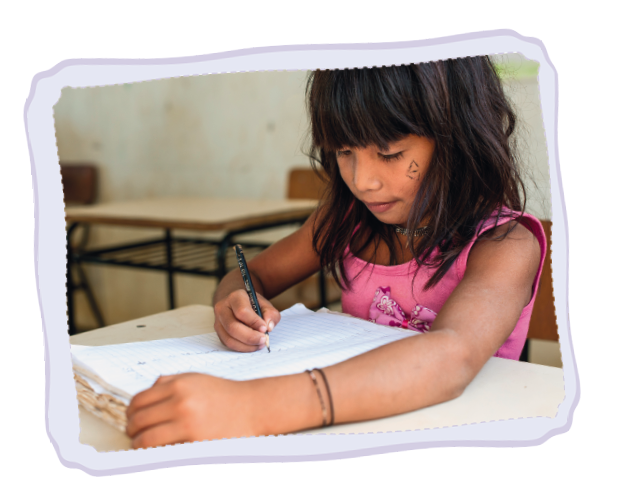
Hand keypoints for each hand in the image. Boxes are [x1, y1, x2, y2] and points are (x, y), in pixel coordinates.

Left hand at [126, 373, 258, 447]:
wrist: (251, 407)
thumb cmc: (224, 394)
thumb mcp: (195, 378)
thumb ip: (169, 382)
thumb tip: (145, 393)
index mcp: (178, 385)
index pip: (138, 401)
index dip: (130, 413)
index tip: (132, 419)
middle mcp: (180, 402)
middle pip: (138, 420)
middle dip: (132, 429)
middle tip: (135, 434)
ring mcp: (187, 423)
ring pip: (145, 439)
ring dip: (139, 444)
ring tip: (142, 445)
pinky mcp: (195, 442)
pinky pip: (163, 452)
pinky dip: (156, 454)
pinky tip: (158, 452)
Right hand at [213, 289, 280, 351]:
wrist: (237, 304)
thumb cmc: (252, 304)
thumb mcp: (265, 304)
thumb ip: (271, 314)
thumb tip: (268, 327)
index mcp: (235, 297)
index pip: (242, 311)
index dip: (254, 322)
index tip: (265, 328)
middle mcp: (223, 308)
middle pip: (232, 327)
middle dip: (250, 337)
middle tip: (263, 339)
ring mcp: (218, 322)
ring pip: (229, 339)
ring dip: (247, 345)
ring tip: (260, 344)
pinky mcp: (219, 333)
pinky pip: (228, 344)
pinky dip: (242, 348)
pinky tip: (252, 346)